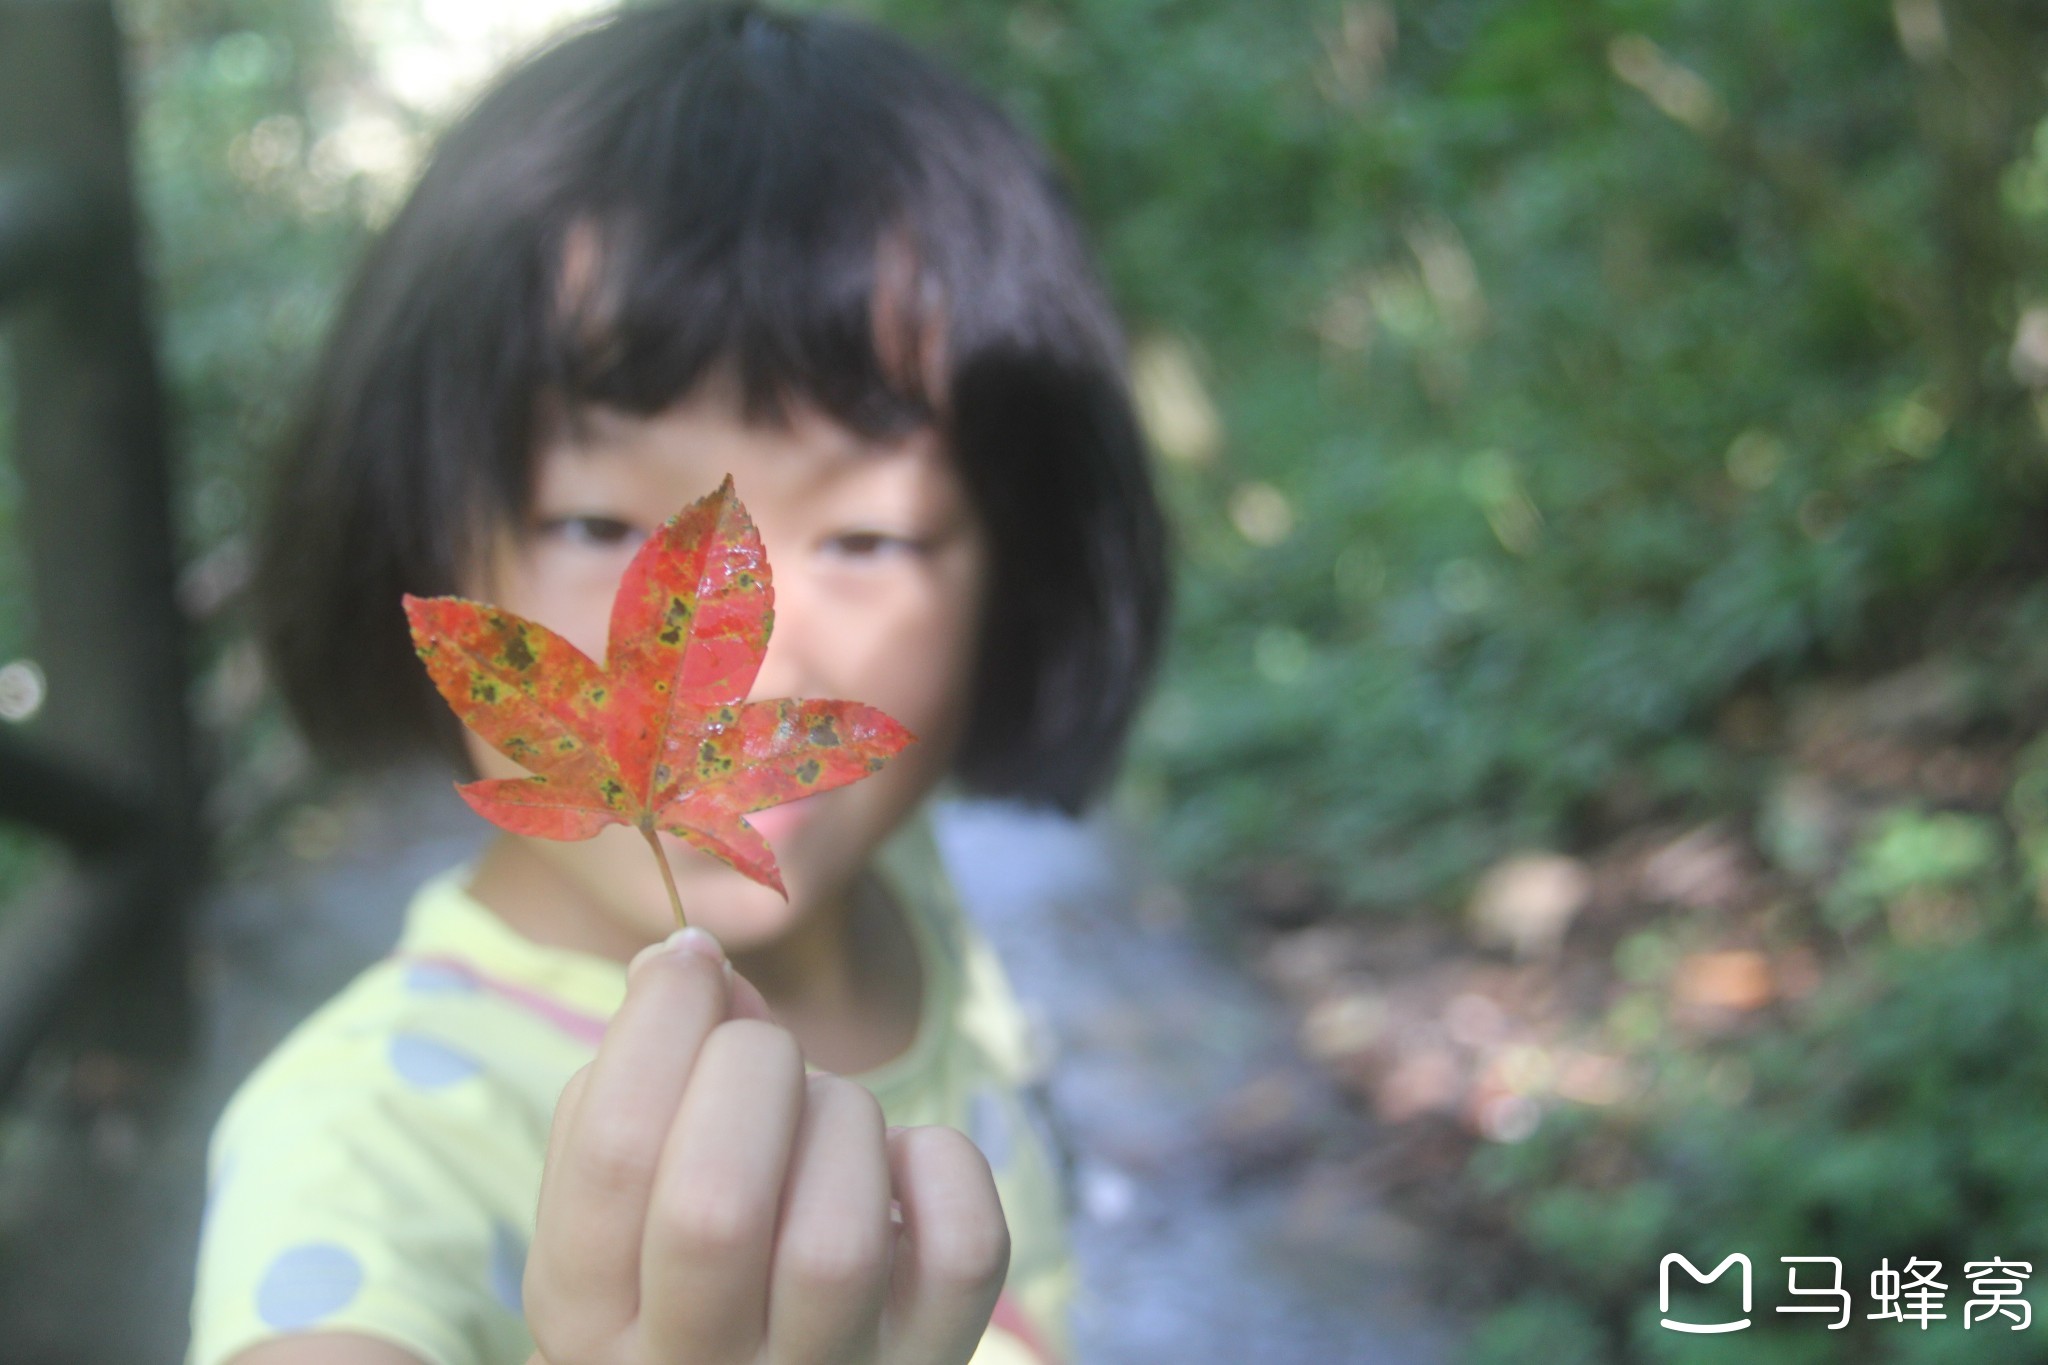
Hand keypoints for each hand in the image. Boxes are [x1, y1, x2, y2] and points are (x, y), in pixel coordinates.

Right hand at [522, 927, 1010, 1364]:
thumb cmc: (681, 1272)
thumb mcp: (619, 1205)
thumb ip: (633, 1084)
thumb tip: (689, 961)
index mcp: (588, 1320)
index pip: (612, 1155)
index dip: (659, 1021)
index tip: (690, 959)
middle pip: (714, 1206)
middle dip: (752, 1067)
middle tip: (759, 1055)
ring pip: (839, 1239)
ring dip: (841, 1120)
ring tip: (824, 1120)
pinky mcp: (928, 1362)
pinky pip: (962, 1254)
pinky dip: (943, 1167)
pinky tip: (901, 1169)